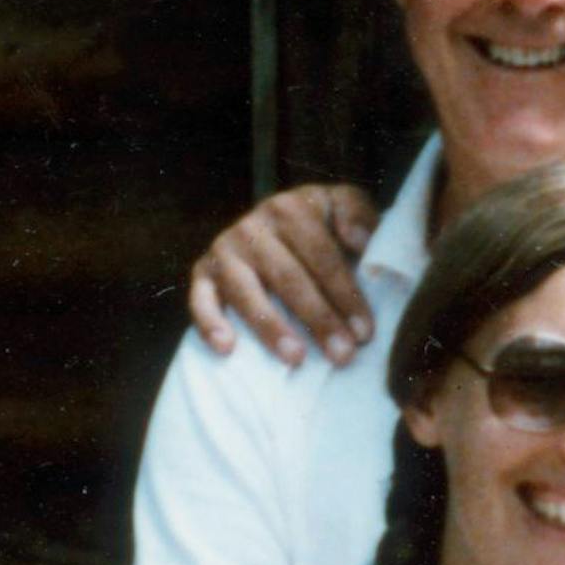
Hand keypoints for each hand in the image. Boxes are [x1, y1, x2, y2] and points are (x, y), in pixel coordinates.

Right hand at [186, 183, 377, 366]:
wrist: (279, 226)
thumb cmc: (323, 227)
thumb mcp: (343, 206)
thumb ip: (358, 214)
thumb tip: (357, 239)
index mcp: (291, 209)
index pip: (322, 256)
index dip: (345, 295)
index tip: (364, 332)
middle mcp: (253, 226)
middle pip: (288, 277)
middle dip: (318, 319)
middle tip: (342, 355)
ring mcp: (224, 250)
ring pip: (246, 291)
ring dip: (271, 327)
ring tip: (296, 358)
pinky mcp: (203, 272)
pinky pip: (200, 299)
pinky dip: (210, 323)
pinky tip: (227, 348)